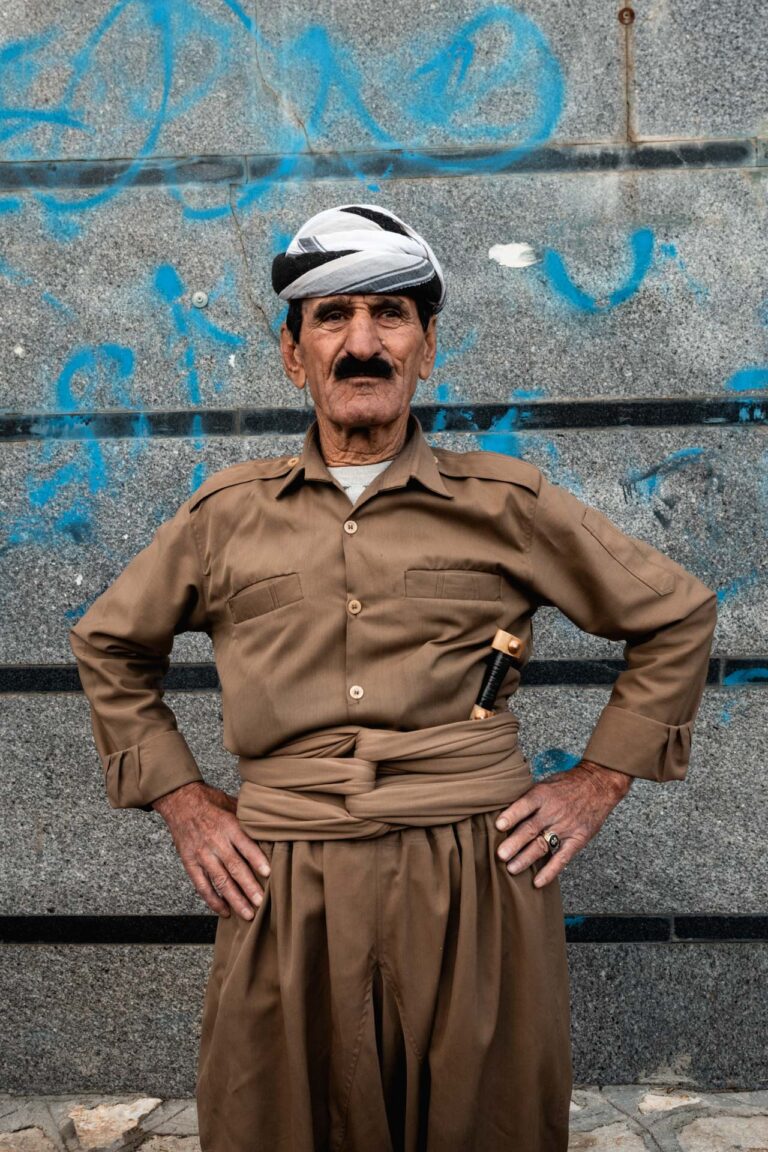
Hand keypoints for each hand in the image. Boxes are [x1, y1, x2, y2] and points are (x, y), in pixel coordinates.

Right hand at [152, 780, 271, 918]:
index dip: (257, 860)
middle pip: (234, 868)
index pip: (245, 846)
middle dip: (249, 887)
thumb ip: (249, 820)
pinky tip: (224, 911)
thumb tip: (272, 828)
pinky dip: (213, 900)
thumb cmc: (210, 802)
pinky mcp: (190, 863)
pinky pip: (202, 886)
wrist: (180, 800)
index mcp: (229, 826)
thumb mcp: (232, 804)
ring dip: (235, 899)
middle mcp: (216, 842)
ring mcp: (202, 854)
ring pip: (220, 881)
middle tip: (261, 903)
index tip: (268, 874)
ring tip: (248, 914)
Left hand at [494, 759, 631, 887]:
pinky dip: (550, 871)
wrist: (597, 785)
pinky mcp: (577, 839)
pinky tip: (538, 882)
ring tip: (511, 869)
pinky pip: (562, 858)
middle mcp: (553, 812)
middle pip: (531, 829)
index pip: (525, 805)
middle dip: (515, 843)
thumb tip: (502, 812)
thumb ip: (528, 799)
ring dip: (526, 859)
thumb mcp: (545, 783)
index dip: (511, 815)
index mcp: (543, 794)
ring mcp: (565, 827)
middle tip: (501, 855)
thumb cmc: (566, 784)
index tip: (498, 826)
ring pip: (543, 845)